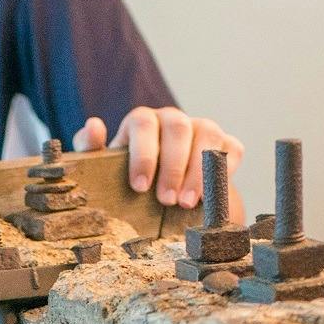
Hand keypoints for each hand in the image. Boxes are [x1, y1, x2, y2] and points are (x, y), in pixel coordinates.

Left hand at [73, 109, 244, 217]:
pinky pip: (232, 149)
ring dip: (198, 171)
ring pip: (207, 138)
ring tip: (187, 203)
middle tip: (167, 201)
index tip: (139, 187)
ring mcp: (202, 129)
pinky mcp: (226, 144)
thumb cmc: (130, 178)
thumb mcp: (105, 168)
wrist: (166, 194)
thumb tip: (93, 126)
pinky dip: (225, 169)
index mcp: (142, 122)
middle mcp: (173, 120)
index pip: (143, 124)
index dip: (143, 155)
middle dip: (173, 167)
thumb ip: (92, 150)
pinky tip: (212, 195)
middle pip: (178, 130)